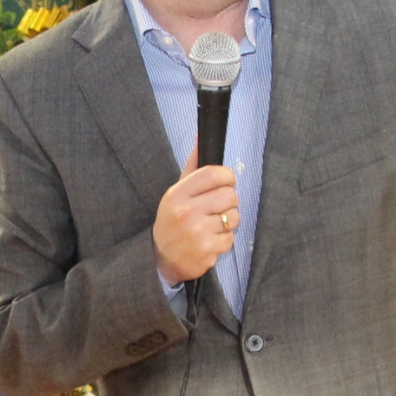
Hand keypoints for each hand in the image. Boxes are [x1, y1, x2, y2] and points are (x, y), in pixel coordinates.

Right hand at [153, 165, 240, 283]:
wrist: (161, 258)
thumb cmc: (173, 220)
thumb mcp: (176, 192)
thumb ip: (192, 167)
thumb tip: (201, 138)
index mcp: (178, 194)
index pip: (214, 174)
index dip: (227, 177)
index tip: (225, 183)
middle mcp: (187, 212)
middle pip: (230, 196)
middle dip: (229, 202)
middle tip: (217, 208)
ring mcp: (197, 233)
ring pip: (234, 218)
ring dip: (228, 222)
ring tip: (212, 226)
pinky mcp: (206, 251)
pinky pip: (231, 239)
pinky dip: (224, 241)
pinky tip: (210, 240)